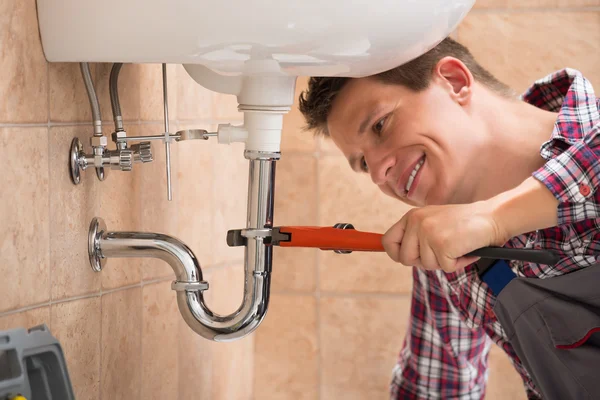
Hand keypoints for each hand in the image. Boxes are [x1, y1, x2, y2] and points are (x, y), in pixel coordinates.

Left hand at [382, 201, 507, 271]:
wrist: (492, 217)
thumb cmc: (465, 223)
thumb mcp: (433, 222)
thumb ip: (416, 236)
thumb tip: (399, 255)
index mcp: (412, 217)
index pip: (388, 241)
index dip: (395, 254)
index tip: (406, 258)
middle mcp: (417, 222)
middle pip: (405, 258)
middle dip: (423, 261)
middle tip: (441, 251)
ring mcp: (428, 233)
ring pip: (426, 265)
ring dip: (443, 262)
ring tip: (456, 246)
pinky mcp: (442, 244)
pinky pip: (445, 268)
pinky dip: (457, 264)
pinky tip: (465, 249)